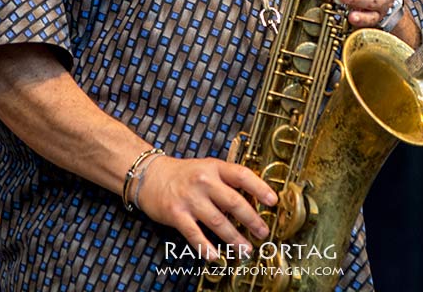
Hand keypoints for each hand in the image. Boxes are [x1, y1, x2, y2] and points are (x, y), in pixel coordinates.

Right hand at [136, 155, 277, 258]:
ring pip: (217, 221)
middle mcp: (204, 181)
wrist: (150, 175)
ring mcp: (190, 198)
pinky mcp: (176, 213)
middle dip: (251, 220)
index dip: (259, 188)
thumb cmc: (184, 174)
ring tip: (245, 249)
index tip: (273, 201)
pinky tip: (215, 256)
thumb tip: (252, 200)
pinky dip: (206, 247)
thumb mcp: (207, 168)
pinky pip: (194, 234)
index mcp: (214, 167)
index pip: (242, 175)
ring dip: (234, 238)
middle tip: (263, 232)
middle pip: (233, 202)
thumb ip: (226, 180)